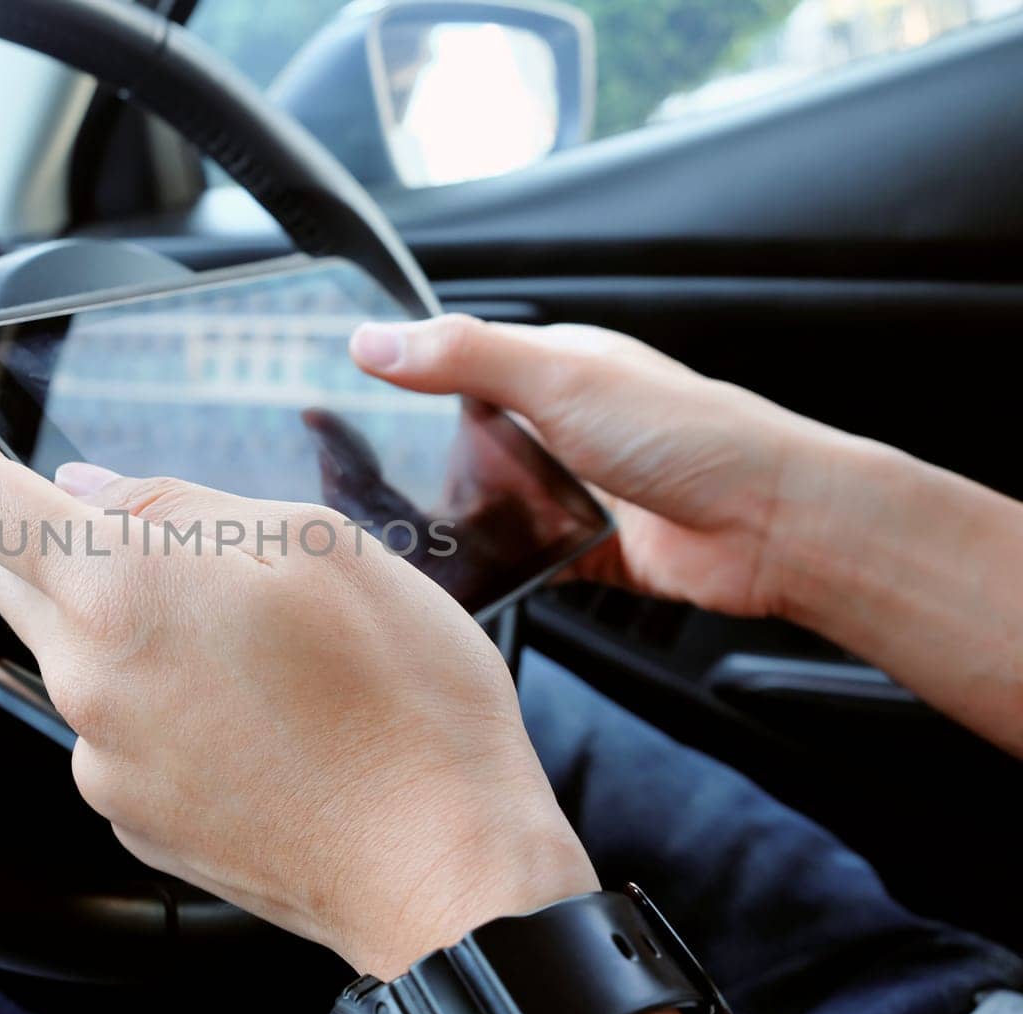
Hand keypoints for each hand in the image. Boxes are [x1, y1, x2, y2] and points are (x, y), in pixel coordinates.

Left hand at [0, 376, 597, 979]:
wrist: (441, 869)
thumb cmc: (403, 704)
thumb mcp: (317, 543)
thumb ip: (184, 506)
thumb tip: (94, 491)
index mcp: (124, 591)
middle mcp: (90, 680)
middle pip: (10, 576)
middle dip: (33, 524)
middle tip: (106, 504)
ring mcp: (105, 760)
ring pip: (71, 650)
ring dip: (113, 611)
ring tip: (234, 621)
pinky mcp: (134, 817)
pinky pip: (111, 724)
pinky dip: (147, 687)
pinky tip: (240, 695)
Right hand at [351, 316, 832, 617]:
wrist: (771, 527)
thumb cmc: (690, 437)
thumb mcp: (560, 379)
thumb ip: (464, 358)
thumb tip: (373, 339)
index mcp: (561, 365)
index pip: (463, 360)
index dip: (406, 375)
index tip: (342, 398)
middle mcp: (567, 423)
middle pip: (470, 438)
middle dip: (422, 456)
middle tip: (357, 478)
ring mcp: (578, 487)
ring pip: (493, 501)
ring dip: (461, 515)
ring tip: (399, 532)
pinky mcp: (589, 549)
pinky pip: (524, 556)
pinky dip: (498, 564)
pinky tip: (466, 573)